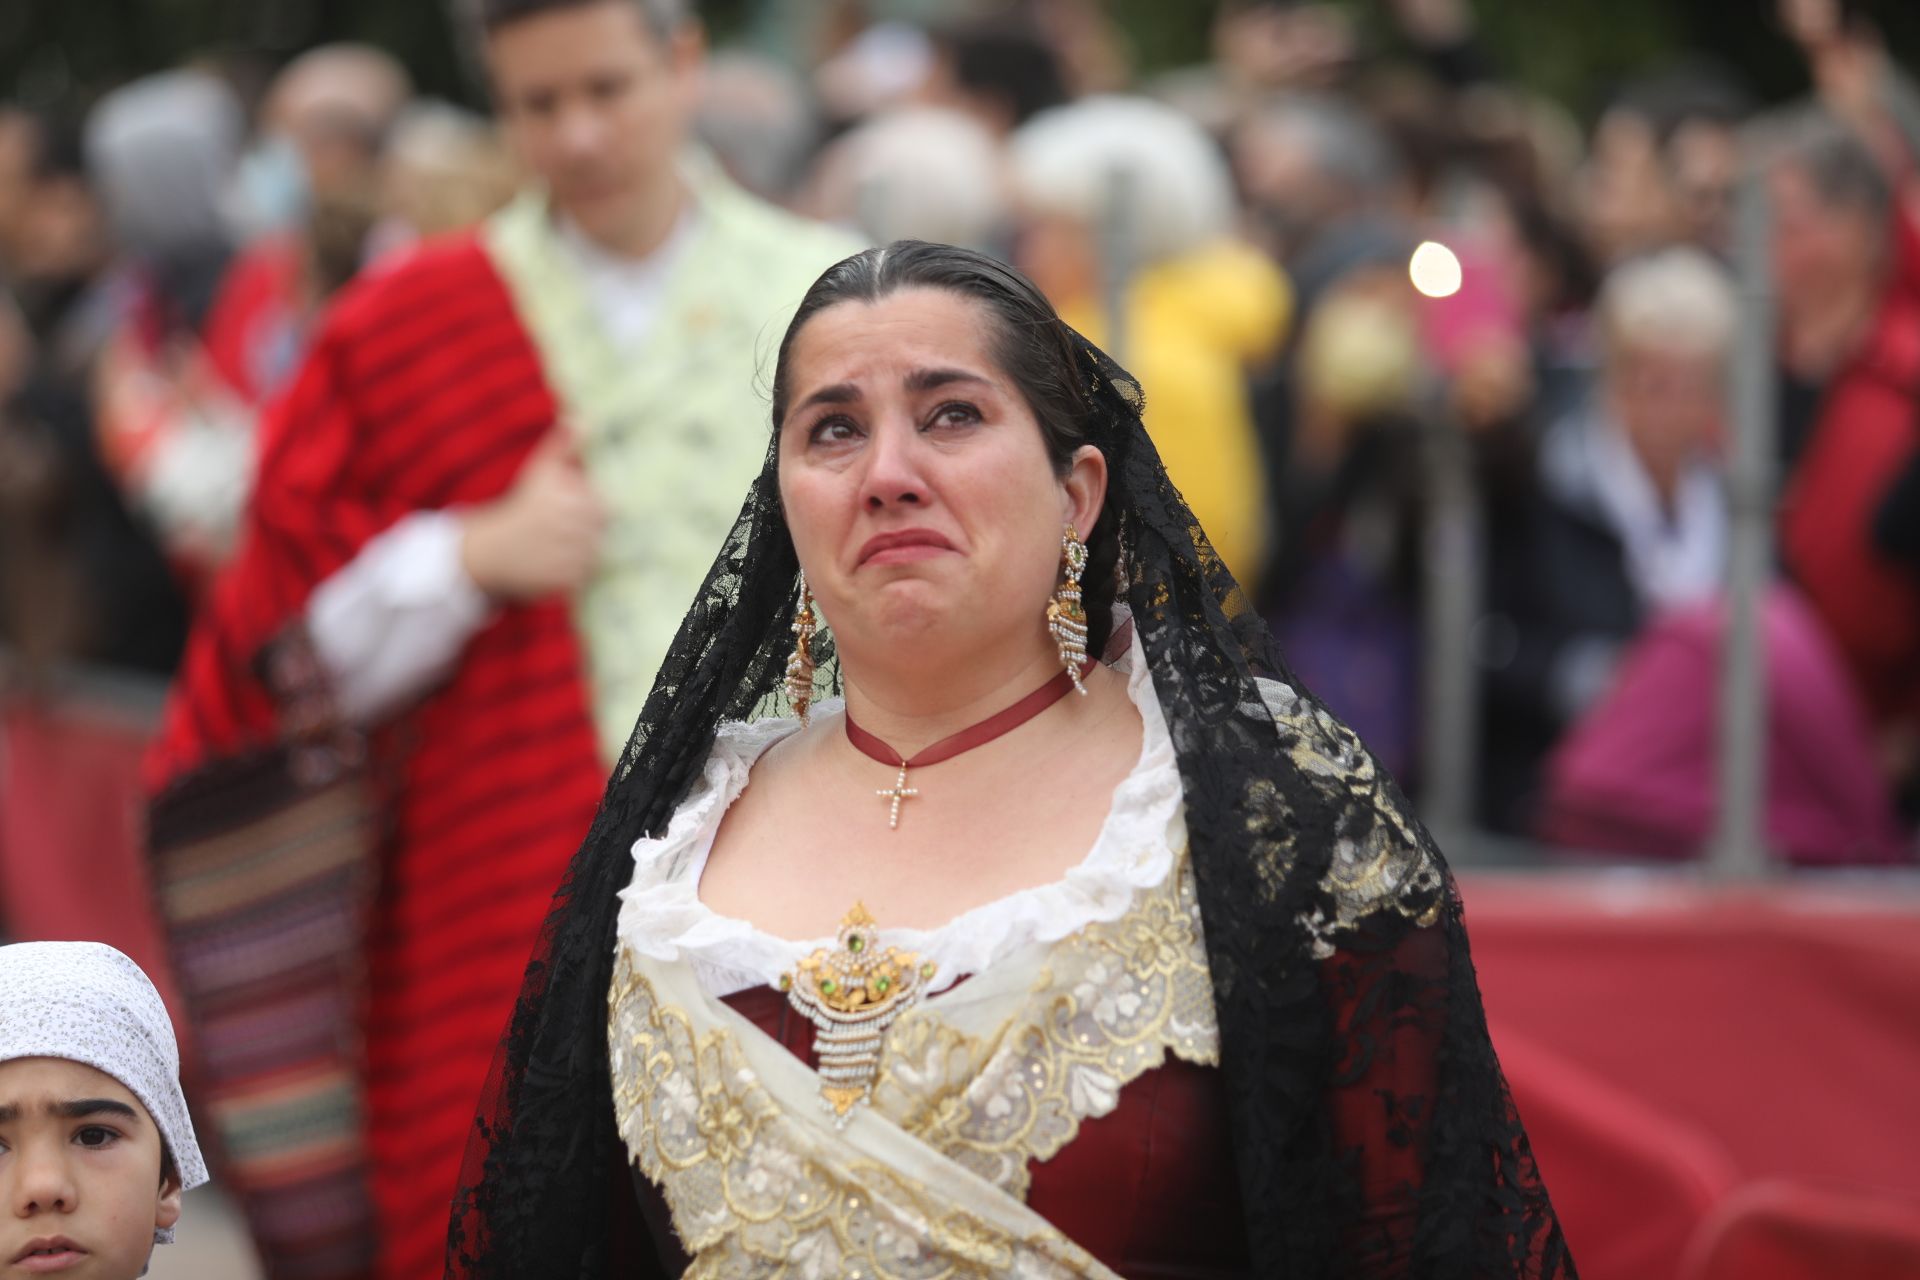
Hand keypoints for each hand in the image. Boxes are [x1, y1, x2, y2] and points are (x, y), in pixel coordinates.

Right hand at [459, 429, 606, 600]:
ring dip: (581, 551)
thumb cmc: (521, 507)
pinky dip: (575, 571)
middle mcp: (563, 528)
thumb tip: (583, 419)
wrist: (489, 552)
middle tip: (558, 532)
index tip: (568, 512)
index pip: (604, 507)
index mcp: (562, 499)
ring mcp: (564, 556)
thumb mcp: (541, 472)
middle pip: (599, 531)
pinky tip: (551, 562)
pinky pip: (586, 574)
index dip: (589, 510)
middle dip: (583, 531)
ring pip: (596, 553)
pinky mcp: (563, 581)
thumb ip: (563, 445)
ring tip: (554, 547)